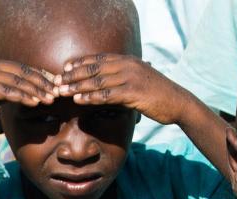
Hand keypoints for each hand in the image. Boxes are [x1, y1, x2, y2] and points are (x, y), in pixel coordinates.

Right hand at [0, 58, 56, 114]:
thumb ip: (10, 93)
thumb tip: (30, 101)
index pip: (24, 68)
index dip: (41, 76)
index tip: (55, 85)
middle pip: (24, 72)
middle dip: (42, 83)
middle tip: (57, 93)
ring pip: (17, 81)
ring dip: (36, 91)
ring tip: (49, 100)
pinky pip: (7, 91)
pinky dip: (22, 97)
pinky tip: (33, 103)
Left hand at [56, 53, 190, 124]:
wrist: (178, 103)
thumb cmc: (158, 95)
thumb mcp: (140, 81)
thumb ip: (123, 80)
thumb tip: (108, 87)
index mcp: (128, 61)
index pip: (99, 58)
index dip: (80, 62)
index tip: (65, 68)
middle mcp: (127, 65)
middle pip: (94, 68)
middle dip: (74, 74)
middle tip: (57, 81)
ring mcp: (130, 78)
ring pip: (98, 81)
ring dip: (77, 86)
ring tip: (62, 91)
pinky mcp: (133, 92)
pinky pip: (107, 94)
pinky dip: (91, 97)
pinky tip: (79, 100)